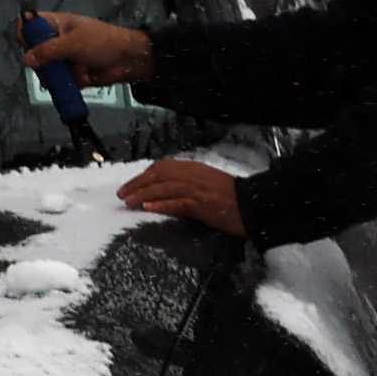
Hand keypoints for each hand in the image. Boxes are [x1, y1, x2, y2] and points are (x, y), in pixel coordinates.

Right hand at [23, 10, 156, 86]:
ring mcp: (63, 58)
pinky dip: (68, 83)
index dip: (25, 33)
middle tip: (51, 65)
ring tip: (74, 72)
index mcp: (56, 24)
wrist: (128, 60)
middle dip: (42, 63)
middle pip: (34, 52)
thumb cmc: (102, 42)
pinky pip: (59, 82)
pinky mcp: (71, 74)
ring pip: (46, 71)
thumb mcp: (73, 43)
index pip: (30, 23)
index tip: (28, 44)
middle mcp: (57, 41)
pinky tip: (81, 78)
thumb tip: (26, 60)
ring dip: (58, 75)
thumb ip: (48, 51)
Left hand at [116, 155, 249, 235]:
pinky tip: (148, 209)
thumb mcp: (207, 184)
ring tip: (128, 202)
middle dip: (138, 184)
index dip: (144, 175)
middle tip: (122, 195)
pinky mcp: (202, 204)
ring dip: (143, 194)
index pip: (163, 167)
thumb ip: (188, 184)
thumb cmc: (232, 198)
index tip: (131, 184)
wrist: (254, 205)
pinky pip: (178, 203)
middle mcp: (193, 175)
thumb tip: (165, 191)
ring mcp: (198, 189)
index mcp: (194, 168)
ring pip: (164, 188)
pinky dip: (161, 205)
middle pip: (159, 175)